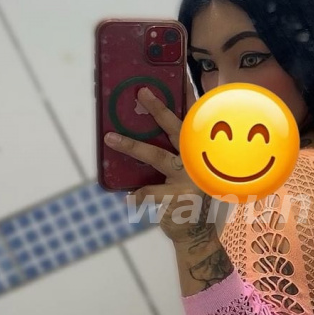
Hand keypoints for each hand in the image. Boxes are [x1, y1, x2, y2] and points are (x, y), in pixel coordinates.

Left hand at [104, 87, 215, 242]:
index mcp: (203, 152)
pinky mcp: (179, 198)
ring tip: (110, 137)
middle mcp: (199, 161)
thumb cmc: (189, 197)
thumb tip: (154, 127)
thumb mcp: (192, 171)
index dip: (191, 99)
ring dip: (131, 146)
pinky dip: (138, 196)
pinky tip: (129, 199)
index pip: (197, 120)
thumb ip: (181, 152)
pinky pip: (150, 192)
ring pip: (157, 156)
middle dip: (159, 109)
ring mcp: (190, 178)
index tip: (183, 78)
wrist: (197, 235)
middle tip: (141, 92)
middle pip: (178, 129)